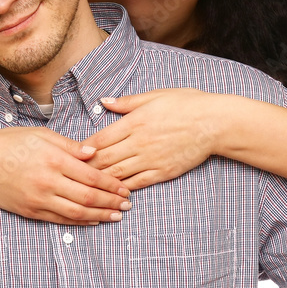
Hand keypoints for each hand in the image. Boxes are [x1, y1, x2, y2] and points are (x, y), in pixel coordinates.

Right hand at [0, 126, 131, 225]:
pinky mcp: (30, 211)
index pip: (91, 175)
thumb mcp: (41, 135)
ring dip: (100, 215)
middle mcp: (47, 181)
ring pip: (76, 212)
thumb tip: (95, 153)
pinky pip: (60, 220)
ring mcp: (38, 199)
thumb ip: (70, 146)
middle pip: (88, 197)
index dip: (111, 184)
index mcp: (53, 159)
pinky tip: (93, 220)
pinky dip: (79, 221)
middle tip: (127, 204)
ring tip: (115, 215)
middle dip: (111, 202)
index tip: (124, 187)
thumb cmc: (10, 142)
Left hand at [84, 89, 219, 188]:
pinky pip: (137, 182)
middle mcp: (139, 142)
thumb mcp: (154, 95)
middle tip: (72, 174)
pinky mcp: (163, 171)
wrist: (214, 122)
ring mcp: (151, 159)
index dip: (83, 148)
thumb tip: (104, 101)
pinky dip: (123, 188)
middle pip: (104, 159)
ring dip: (101, 181)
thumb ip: (126, 102)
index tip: (72, 154)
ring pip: (118, 173)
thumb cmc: (186, 104)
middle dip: (86, 168)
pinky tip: (113, 192)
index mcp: (134, 122)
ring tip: (86, 186)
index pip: (100, 138)